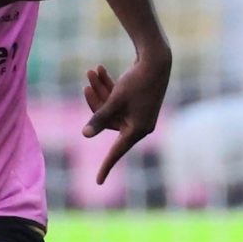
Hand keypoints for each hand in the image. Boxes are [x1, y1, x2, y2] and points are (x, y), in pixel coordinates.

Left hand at [81, 49, 170, 183]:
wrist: (156, 59)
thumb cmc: (137, 81)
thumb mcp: (115, 100)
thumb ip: (100, 118)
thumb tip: (85, 135)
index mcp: (137, 130)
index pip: (117, 152)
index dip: (106, 167)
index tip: (98, 182)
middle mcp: (139, 125)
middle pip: (107, 121)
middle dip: (95, 102)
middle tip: (87, 83)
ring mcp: (138, 114)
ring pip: (110, 109)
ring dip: (99, 91)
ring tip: (92, 72)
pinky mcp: (136, 103)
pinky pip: (117, 101)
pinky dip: (108, 88)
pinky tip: (99, 71)